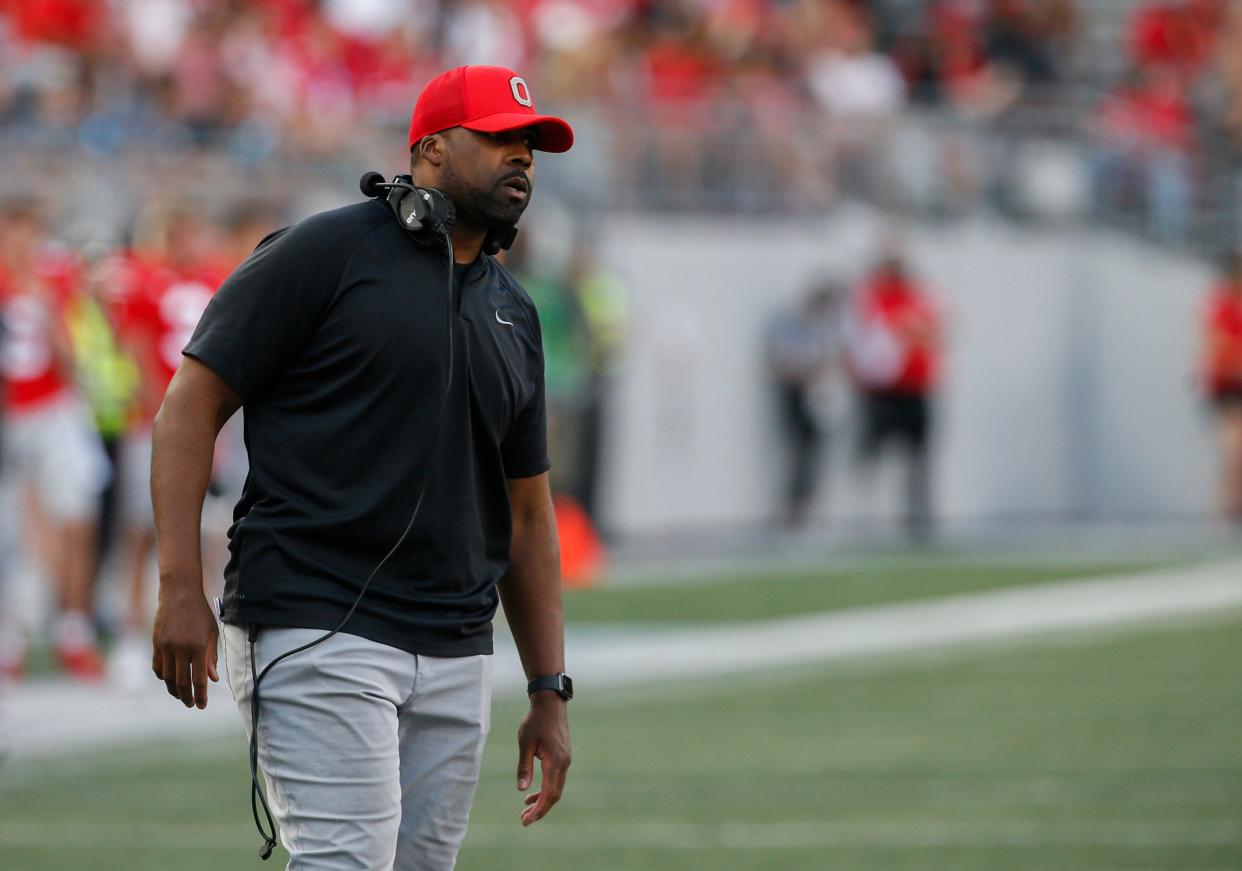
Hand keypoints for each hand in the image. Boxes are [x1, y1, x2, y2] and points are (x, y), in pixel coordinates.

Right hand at [152, 588, 218, 708]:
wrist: (179, 594)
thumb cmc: (200, 614)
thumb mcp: (212, 633)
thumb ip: (212, 657)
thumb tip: (212, 680)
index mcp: (199, 646)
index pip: (198, 678)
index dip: (200, 695)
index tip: (202, 706)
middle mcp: (181, 648)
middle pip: (181, 682)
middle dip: (187, 697)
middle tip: (191, 704)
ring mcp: (166, 646)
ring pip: (167, 677)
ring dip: (174, 690)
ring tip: (181, 696)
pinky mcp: (156, 644)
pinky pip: (157, 666)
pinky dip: (163, 677)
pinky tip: (169, 681)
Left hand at [516, 693, 570, 825]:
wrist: (550, 703)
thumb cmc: (535, 721)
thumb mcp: (525, 743)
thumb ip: (524, 767)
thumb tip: (521, 790)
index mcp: (555, 761)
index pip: (549, 793)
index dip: (539, 809)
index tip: (526, 820)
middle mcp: (564, 763)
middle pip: (554, 795)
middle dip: (540, 809)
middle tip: (524, 820)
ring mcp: (565, 760)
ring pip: (556, 788)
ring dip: (542, 800)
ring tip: (525, 808)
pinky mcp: (563, 756)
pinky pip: (556, 779)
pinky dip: (546, 789)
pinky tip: (532, 792)